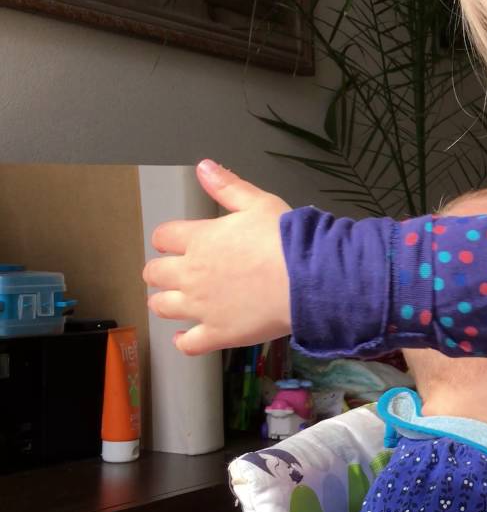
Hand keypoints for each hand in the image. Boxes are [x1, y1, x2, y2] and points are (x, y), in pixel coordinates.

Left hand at [142, 159, 292, 354]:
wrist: (308, 280)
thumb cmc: (286, 240)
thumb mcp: (259, 203)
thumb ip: (228, 187)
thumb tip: (202, 167)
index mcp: (199, 239)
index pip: (163, 236)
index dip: (169, 239)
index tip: (180, 242)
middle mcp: (191, 273)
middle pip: (154, 273)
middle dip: (162, 272)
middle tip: (177, 273)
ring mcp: (201, 307)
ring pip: (162, 307)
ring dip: (165, 302)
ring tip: (178, 302)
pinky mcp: (217, 334)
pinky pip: (187, 344)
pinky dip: (182, 341)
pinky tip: (185, 336)